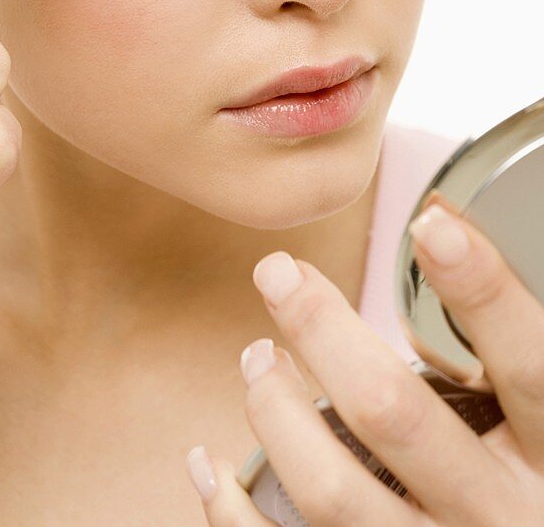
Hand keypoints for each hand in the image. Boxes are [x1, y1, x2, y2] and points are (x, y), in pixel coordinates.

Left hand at [186, 196, 543, 523]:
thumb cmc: (523, 494)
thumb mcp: (540, 432)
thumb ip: (504, 365)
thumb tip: (449, 242)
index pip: (528, 369)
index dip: (483, 295)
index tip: (430, 226)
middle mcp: (497, 518)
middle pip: (394, 413)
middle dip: (322, 330)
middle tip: (277, 274)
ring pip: (331, 489)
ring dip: (276, 411)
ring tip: (256, 357)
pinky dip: (235, 510)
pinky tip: (212, 465)